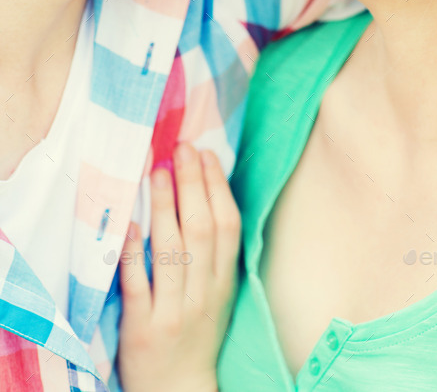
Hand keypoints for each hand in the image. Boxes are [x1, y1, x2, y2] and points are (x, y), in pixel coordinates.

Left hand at [116, 144, 240, 391]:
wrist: (180, 390)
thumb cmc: (198, 332)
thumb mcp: (218, 292)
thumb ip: (213, 251)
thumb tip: (202, 191)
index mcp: (224, 282)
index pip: (228, 226)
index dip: (218, 187)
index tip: (206, 154)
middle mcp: (203, 293)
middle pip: (202, 231)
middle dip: (192, 185)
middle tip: (182, 148)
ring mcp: (173, 312)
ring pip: (172, 252)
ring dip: (165, 209)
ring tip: (157, 171)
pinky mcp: (143, 329)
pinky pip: (138, 287)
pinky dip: (134, 256)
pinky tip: (130, 225)